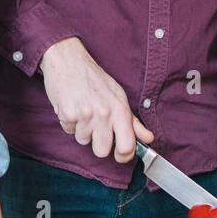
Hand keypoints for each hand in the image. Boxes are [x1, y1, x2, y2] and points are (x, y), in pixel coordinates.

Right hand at [39, 37, 153, 160]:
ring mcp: (85, 114)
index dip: (124, 156)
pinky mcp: (67, 114)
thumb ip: (133, 121)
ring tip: (82, 111)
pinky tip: (72, 107)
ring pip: (83, 141)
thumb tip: (149, 138)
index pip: (127, 147)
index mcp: (120, 109)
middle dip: (98, 143)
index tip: (120, 155)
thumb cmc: (94, 79)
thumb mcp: (118, 96)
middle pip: (102, 151)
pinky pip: (69, 131)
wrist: (69, 61)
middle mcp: (104, 113)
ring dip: (82, 130)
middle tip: (96, 127)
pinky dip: (69, 122)